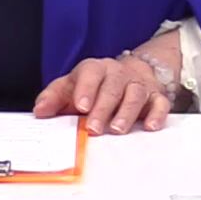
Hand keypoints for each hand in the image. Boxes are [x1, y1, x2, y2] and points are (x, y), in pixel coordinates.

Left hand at [34, 35, 180, 134]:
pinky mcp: (156, 97)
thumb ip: (54, 98)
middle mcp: (118, 74)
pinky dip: (157, 114)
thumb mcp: (71, 86)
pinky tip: (149, 126)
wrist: (129, 74)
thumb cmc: (95, 86)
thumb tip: (40, 111)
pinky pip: (160, 103)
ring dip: (126, 112)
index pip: (90, 73)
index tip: (81, 106)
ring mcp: (138, 85)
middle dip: (103, 108)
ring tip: (117, 130)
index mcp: (95, 69)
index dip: (86, 88)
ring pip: (135, 94)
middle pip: (112, 87)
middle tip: (93, 128)